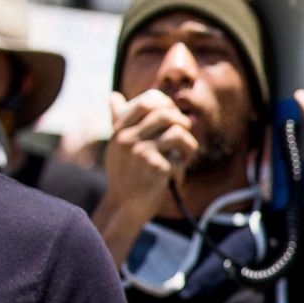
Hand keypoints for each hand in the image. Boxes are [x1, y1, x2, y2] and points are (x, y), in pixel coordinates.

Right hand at [104, 90, 196, 217]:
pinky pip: (181, 158)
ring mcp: (140, 152)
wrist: (125, 206)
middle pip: (167, 114)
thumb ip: (118, 121)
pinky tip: (174, 176)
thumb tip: (114, 96)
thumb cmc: (125, 174)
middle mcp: (127, 138)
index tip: (173, 118)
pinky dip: (182, 167)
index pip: (148, 101)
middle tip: (183, 137)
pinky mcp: (155, 168)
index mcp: (120, 130)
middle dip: (182, 123)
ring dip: (189, 146)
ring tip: (184, 157)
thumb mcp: (117, 145)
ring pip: (178, 133)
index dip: (168, 105)